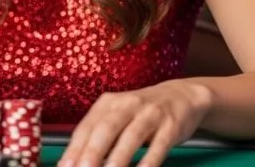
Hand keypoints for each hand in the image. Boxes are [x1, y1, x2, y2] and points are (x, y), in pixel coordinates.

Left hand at [59, 80, 213, 166]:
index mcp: (108, 103)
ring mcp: (150, 114)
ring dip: (118, 158)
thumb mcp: (117, 115)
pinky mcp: (170, 125)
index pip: (86, 127)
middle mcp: (127, 105)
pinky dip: (149, 161)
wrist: (180, 95)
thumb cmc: (140, 112)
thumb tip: (76, 161)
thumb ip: (98, 135)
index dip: (74, 148)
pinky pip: (159, 145)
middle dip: (92, 153)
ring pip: (131, 136)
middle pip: (106, 129)